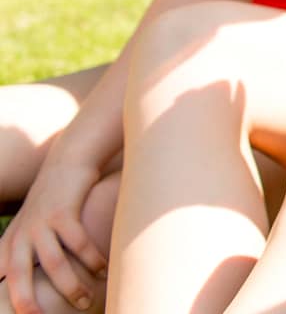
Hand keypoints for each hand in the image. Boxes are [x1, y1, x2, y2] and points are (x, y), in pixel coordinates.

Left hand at [0, 159, 106, 313]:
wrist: (68, 160)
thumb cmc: (54, 197)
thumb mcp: (30, 223)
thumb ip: (24, 250)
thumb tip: (29, 280)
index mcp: (11, 240)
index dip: (1, 295)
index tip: (20, 313)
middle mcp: (22, 233)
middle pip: (17, 276)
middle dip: (26, 302)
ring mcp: (41, 222)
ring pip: (53, 263)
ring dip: (71, 285)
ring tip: (85, 302)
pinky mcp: (64, 212)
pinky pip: (78, 243)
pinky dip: (91, 260)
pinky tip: (103, 270)